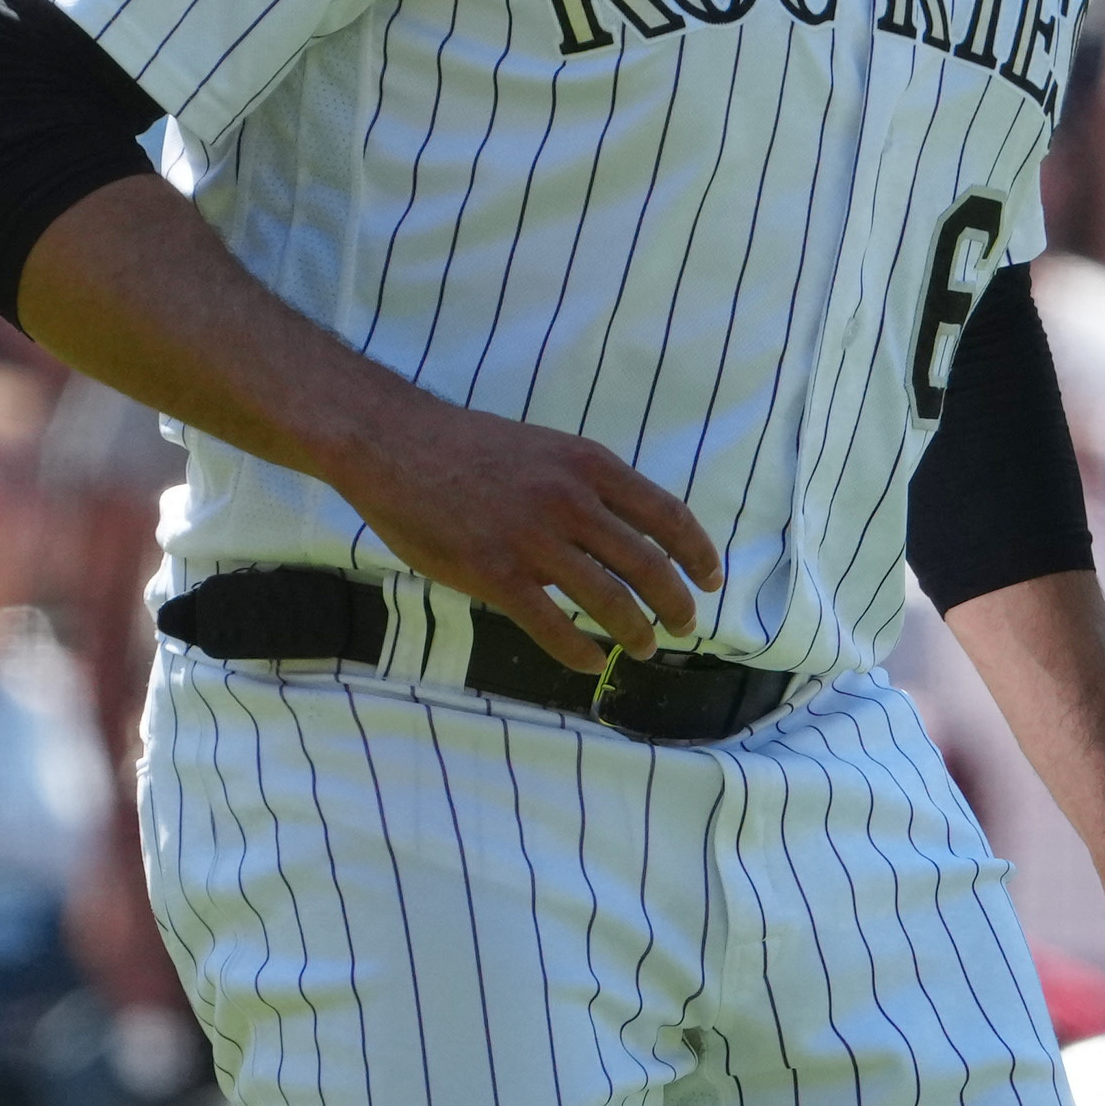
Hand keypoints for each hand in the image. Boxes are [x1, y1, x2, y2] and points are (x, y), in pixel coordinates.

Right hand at [332, 391, 722, 674]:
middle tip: (684, 627)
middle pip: (649, 566)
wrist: (394, 443)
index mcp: (589, 466)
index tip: (711, 580)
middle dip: (676, 604)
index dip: (697, 554)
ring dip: (637, 632)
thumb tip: (621, 537)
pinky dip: (581, 652)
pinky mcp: (495, 574)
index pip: (667, 516)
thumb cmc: (466, 447)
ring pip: (611, 601)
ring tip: (644, 647)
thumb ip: (585, 489)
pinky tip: (592, 662)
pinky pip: (553, 627)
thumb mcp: (544, 449)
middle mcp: (572, 502)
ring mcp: (534, 540)